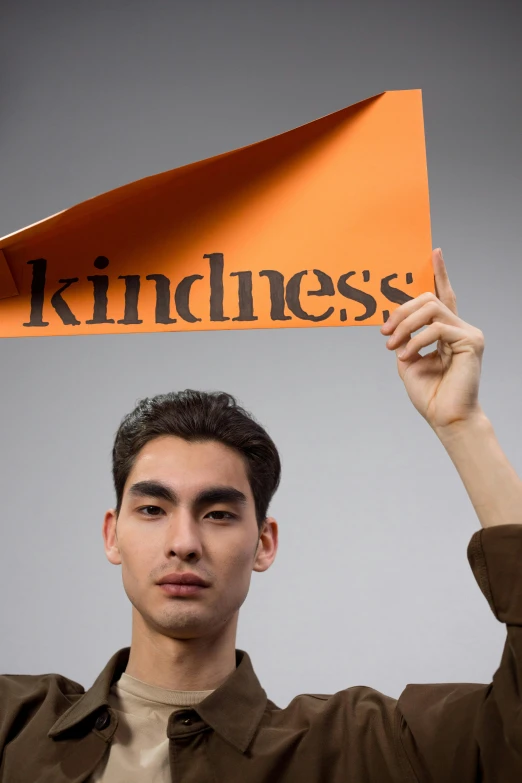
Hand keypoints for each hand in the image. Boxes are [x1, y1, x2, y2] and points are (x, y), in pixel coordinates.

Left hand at [380, 249, 484, 431]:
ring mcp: (467, 333)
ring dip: (405, 325)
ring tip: (393, 345)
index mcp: (446, 331)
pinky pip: (437, 328)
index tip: (434, 251)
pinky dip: (416, 340)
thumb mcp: (408, 360)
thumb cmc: (430, 394)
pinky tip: (406, 356)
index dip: (439, 273)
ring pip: (431, 308)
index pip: (443, 295)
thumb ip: (404, 338)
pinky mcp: (471, 341)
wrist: (445, 417)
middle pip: (429, 299)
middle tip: (384, 332)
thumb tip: (394, 323)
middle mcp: (460, 327)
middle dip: (401, 310)